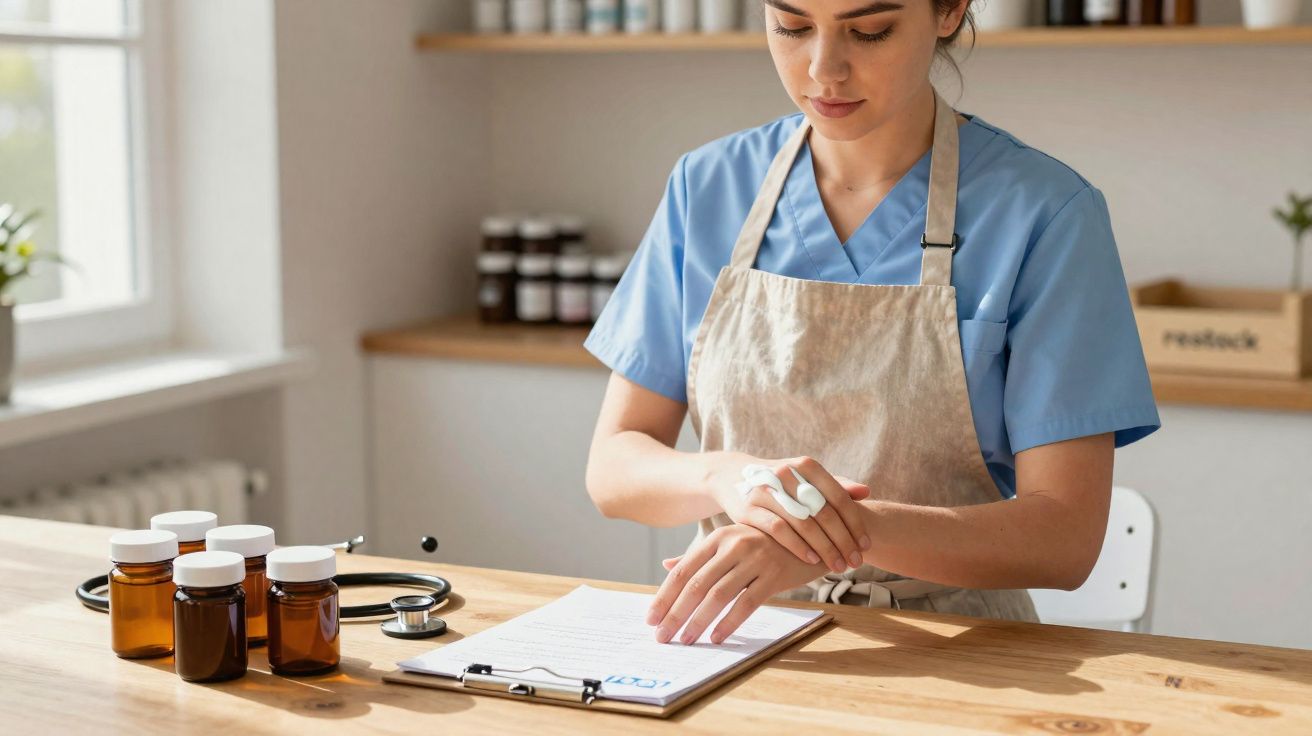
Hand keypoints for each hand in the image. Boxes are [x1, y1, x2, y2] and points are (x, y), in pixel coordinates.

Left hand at [646, 525, 824, 644]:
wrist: (814, 536)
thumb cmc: (767, 542)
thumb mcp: (733, 542)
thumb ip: (700, 555)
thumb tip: (667, 566)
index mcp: (719, 537)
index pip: (683, 570)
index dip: (664, 596)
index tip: (651, 619)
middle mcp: (734, 545)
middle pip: (696, 585)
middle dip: (676, 614)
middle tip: (662, 637)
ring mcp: (756, 558)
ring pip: (718, 595)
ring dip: (699, 621)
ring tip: (686, 640)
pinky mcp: (775, 575)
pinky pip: (747, 603)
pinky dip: (729, 622)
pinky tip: (717, 637)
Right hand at [710, 455, 870, 573]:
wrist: (733, 477)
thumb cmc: (781, 484)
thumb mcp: (806, 479)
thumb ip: (836, 486)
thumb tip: (866, 492)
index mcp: (806, 466)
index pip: (839, 497)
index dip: (855, 523)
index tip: (866, 545)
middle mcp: (786, 474)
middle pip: (823, 512)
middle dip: (843, 541)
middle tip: (855, 562)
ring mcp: (766, 491)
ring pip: (803, 523)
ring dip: (824, 548)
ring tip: (837, 566)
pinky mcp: (749, 508)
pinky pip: (778, 530)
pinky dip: (798, 546)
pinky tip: (812, 560)